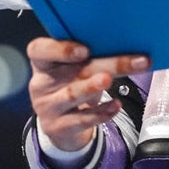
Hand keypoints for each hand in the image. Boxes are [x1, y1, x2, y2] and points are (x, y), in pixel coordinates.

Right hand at [26, 38, 149, 151]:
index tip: (85, 50)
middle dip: (104, 64)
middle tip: (127, 61)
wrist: (63, 124)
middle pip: (71, 70)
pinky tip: (115, 105)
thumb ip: (93, 55)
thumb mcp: (76, 68)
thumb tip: (130, 42)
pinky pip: (81, 119)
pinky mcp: (58, 127)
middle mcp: (42, 83)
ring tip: (108, 80)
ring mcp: (47, 107)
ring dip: (91, 86)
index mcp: (44, 62)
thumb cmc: (73, 85)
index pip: (38, 50)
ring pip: (72, 94)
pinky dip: (101, 112)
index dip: (59, 49)